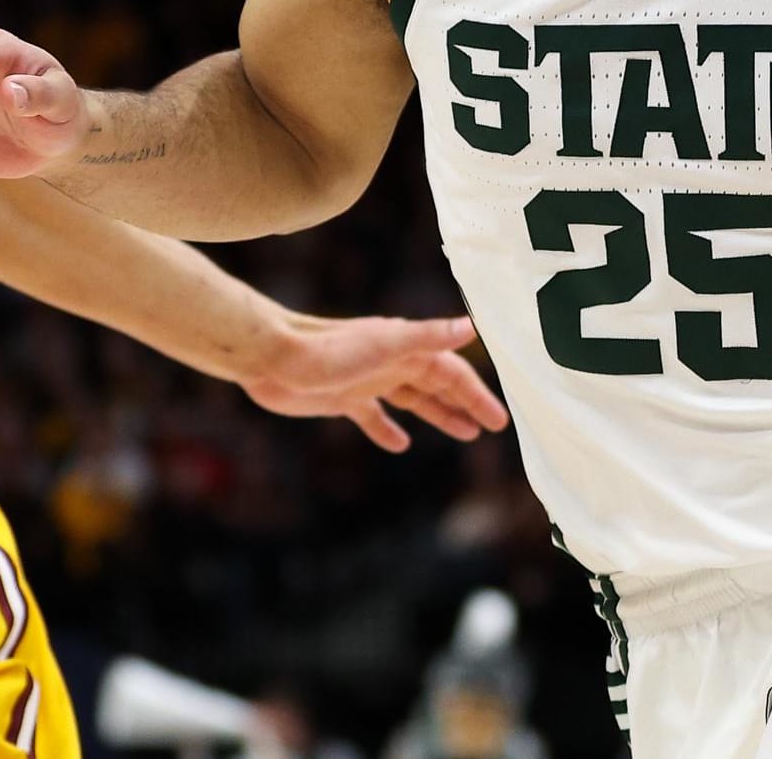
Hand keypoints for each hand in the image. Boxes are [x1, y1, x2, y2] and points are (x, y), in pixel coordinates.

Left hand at [239, 312, 510, 453]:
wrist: (272, 357)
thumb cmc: (328, 348)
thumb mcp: (384, 344)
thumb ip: (427, 336)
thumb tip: (471, 327)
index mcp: (405, 349)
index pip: (452, 372)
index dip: (476, 394)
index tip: (499, 419)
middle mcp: (390, 362)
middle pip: (437, 385)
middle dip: (465, 403)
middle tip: (492, 427)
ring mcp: (368, 380)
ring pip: (412, 399)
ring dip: (438, 414)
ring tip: (464, 433)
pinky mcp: (343, 397)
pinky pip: (374, 415)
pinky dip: (387, 428)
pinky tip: (399, 445)